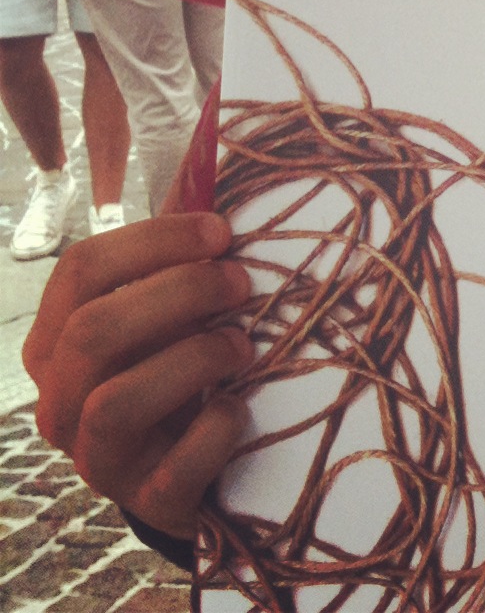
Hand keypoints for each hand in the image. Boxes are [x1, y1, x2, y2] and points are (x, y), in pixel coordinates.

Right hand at [23, 213, 253, 537]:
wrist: (197, 466)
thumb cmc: (182, 364)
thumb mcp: (169, 311)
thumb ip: (178, 256)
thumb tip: (212, 168)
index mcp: (56, 342)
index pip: (80, 271)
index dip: (156, 240)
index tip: (223, 231)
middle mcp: (60, 401)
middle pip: (94, 330)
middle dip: (179, 293)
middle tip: (241, 282)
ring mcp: (96, 459)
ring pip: (115, 402)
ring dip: (192, 358)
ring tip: (243, 343)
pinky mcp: (147, 501)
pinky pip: (173, 470)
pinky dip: (216, 431)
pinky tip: (239, 409)